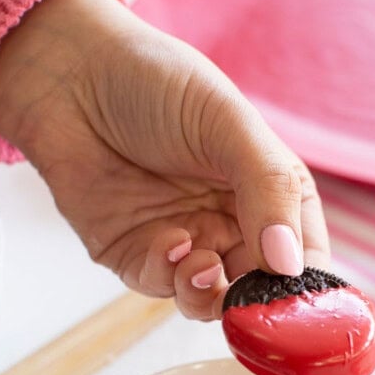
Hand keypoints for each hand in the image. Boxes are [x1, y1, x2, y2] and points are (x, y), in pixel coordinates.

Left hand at [0, 0, 329, 319]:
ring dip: (209, 295)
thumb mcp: (229, 124)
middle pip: (258, 287)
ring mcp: (183, 240)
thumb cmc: (156, 81)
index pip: (303, 252)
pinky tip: (169, 242)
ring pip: (210, 298)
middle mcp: (229, 220)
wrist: (68, 72)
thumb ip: (268, 189)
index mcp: (268, 189)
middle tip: (247, 297)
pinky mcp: (134, 253)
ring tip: (202, 266)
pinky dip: (168, 274)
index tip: (301, 302)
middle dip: (254, 300)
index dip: (306, 282)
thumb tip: (290, 262)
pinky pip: (159, 285)